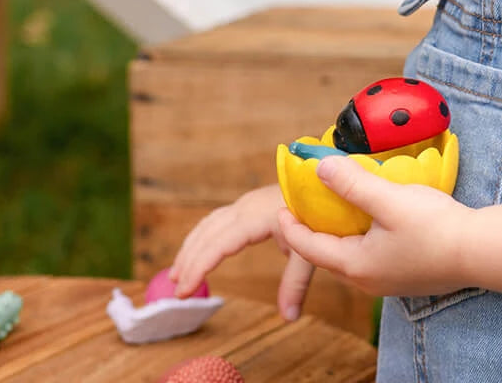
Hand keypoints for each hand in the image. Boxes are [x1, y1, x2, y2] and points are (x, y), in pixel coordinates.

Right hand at [169, 184, 314, 320]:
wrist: (325, 184)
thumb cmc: (318, 214)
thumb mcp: (310, 249)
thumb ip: (296, 283)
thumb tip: (289, 318)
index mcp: (257, 217)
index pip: (219, 243)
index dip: (199, 266)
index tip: (184, 290)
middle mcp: (246, 206)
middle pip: (208, 234)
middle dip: (189, 261)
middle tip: (176, 291)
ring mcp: (246, 203)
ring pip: (209, 224)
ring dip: (191, 247)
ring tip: (176, 274)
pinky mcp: (249, 204)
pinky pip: (217, 220)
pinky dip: (202, 237)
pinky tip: (197, 251)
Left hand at [277, 156, 473, 297]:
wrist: (478, 252)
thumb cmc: (434, 227)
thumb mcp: (388, 199)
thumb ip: (353, 184)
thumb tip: (321, 167)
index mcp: (356, 264)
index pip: (310, 248)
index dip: (292, 227)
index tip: (282, 208)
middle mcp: (368, 279)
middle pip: (329, 254)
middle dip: (314, 231)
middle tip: (308, 206)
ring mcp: (388, 280)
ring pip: (351, 256)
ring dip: (339, 235)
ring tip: (338, 210)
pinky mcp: (406, 274)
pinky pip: (371, 257)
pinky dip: (361, 239)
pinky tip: (373, 222)